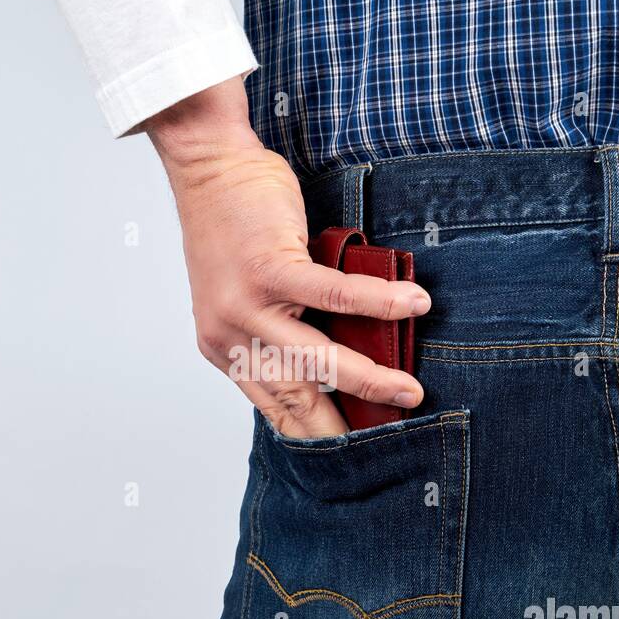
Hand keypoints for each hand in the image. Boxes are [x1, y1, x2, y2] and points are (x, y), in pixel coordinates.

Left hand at [145, 79, 429, 437]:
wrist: (206, 165)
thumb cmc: (235, 224)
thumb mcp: (247, 291)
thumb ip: (281, 327)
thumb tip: (340, 356)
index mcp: (224, 346)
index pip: (273, 404)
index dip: (313, 431)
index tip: (349, 453)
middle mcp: (229, 334)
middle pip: (295, 396)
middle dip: (344, 426)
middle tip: (387, 445)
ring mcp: (246, 304)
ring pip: (315, 359)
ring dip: (369, 381)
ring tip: (410, 394)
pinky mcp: (269, 269)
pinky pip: (334, 296)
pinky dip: (377, 304)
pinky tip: (413, 307)